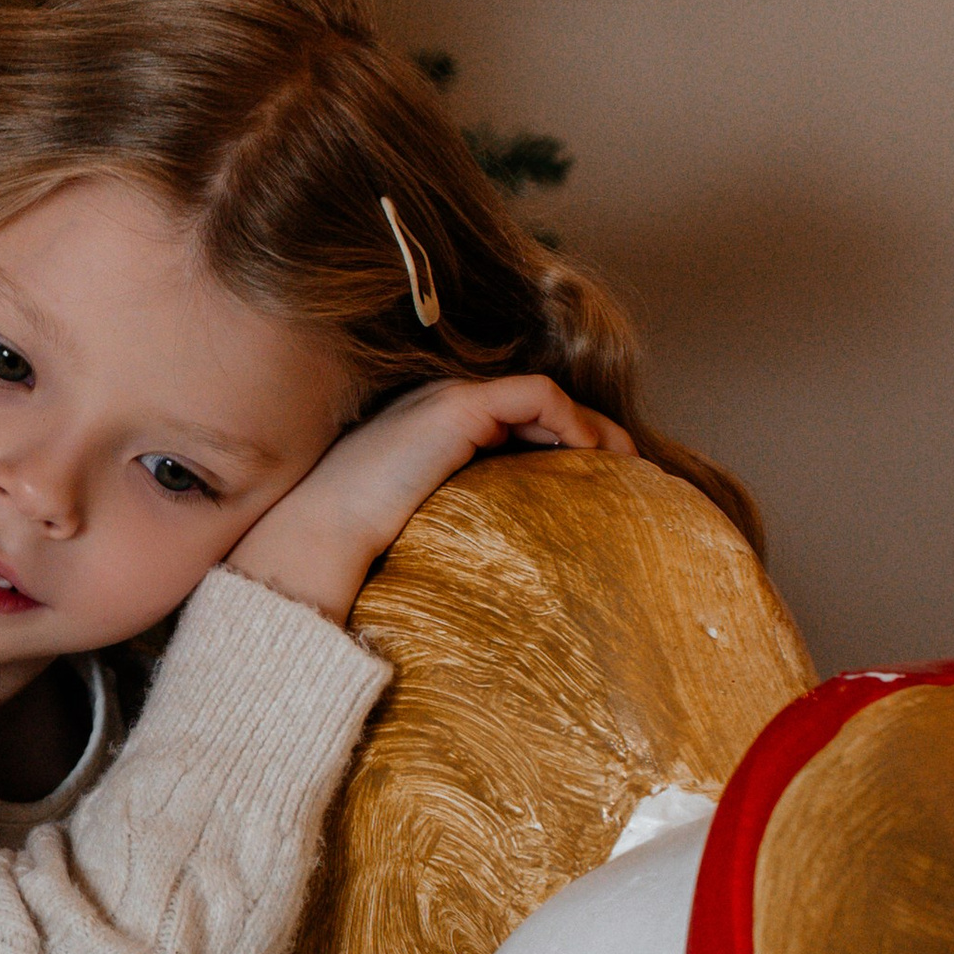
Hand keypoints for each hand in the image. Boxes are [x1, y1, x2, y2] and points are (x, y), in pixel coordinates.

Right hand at [225, 374, 632, 623]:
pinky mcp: (458, 406)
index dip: (565, 442)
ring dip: (592, 428)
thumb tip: (513, 557)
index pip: (516, 421)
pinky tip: (593, 457)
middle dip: (590, 433)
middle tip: (629, 471)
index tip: (600, 481)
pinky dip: (573, 421)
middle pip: (537, 405)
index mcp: (436, 426)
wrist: (323, 533)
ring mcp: (450, 397)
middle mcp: (444, 401)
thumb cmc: (363, 543)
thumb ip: (469, 516)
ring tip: (624, 465)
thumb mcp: (433, 522)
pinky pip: (537, 396)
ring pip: (544, 396)